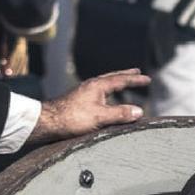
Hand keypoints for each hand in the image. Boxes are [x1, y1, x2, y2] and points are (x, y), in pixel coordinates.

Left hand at [28, 70, 149, 145]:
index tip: (147, 79)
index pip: (121, 80)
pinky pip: (98, 91)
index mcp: (98, 86)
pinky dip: (107, 91)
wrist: (47, 121)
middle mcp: (91, 86)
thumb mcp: (99, 117)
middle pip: (112, 77)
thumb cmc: (72, 118)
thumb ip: (120, 114)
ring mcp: (84, 92)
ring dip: (116, 82)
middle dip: (125, 76)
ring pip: (104, 84)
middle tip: (136, 72)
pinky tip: (104, 99)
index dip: (135, 80)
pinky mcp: (78, 100)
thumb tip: (139, 111)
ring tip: (122, 83)